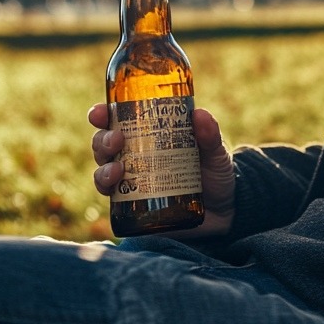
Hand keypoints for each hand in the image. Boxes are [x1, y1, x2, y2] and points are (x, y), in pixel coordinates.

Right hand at [89, 103, 236, 237]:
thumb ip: (210, 135)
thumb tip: (199, 114)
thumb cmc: (215, 173)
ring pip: (103, 170)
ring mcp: (132, 180)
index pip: (121, 119)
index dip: (103, 114)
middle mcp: (136, 155)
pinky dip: (107, 191)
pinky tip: (115, 188)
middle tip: (116, 140)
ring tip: (117, 170)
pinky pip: (111, 198)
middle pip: (105, 143)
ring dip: (103, 168)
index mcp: (151, 133)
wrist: (223, 211)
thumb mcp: (216, 152)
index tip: (100, 112)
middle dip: (103, 140)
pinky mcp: (133, 206)